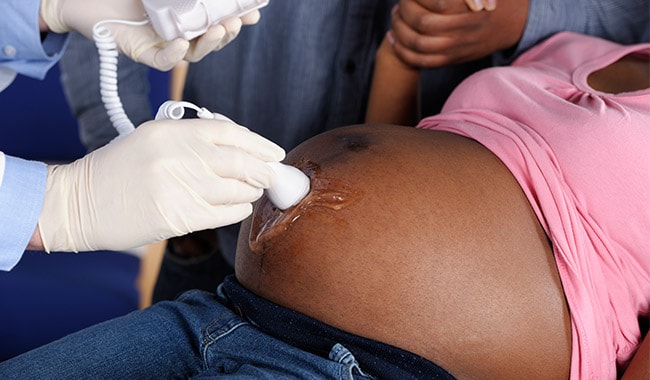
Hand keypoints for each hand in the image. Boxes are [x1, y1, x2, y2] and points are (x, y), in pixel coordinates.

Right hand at [37, 118, 284, 252]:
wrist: (79, 203)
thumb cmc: (119, 170)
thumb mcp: (152, 139)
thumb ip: (192, 139)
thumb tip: (240, 151)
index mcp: (171, 131)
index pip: (229, 132)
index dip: (258, 143)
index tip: (274, 152)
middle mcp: (178, 156)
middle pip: (240, 162)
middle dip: (264, 171)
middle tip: (274, 176)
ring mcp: (179, 187)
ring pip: (237, 190)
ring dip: (251, 192)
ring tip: (252, 192)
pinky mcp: (178, 217)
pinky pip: (224, 214)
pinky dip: (238, 210)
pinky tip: (239, 207)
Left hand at [40, 0, 261, 69]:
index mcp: (186, 17)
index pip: (218, 21)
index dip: (238, 18)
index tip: (255, 11)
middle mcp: (178, 33)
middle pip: (211, 40)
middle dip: (229, 32)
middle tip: (238, 20)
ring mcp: (162, 45)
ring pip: (194, 54)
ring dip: (210, 44)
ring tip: (220, 29)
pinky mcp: (143, 53)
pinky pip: (163, 61)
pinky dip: (174, 54)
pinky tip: (181, 43)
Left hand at [389, 0, 527, 67]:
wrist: (510, 23)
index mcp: (469, 7)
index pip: (437, 3)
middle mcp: (463, 28)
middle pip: (422, 22)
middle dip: (404, 11)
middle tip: (398, 5)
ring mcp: (457, 47)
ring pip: (418, 44)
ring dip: (400, 30)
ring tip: (394, 19)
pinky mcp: (452, 59)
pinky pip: (422, 62)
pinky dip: (402, 52)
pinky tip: (393, 39)